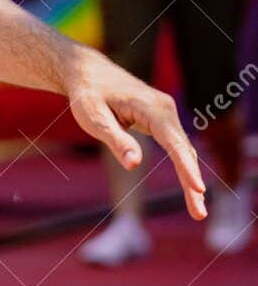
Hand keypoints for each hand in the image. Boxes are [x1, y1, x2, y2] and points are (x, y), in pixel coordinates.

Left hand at [62, 50, 204, 219]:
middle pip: (183, 150)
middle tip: (199, 214)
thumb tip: (134, 164)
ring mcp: (166, 113)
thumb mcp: (93, 118)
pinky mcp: (162, 119)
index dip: (185, 167)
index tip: (197, 189)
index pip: (172, 142)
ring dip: (190, 178)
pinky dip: (183, 166)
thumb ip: (115, 140)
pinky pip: (176, 145)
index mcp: (150, 107)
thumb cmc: (87, 94)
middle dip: (192, 181)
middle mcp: (165, 108)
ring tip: (197, 211)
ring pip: (183, 149)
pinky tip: (189, 188)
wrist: (87, 72)